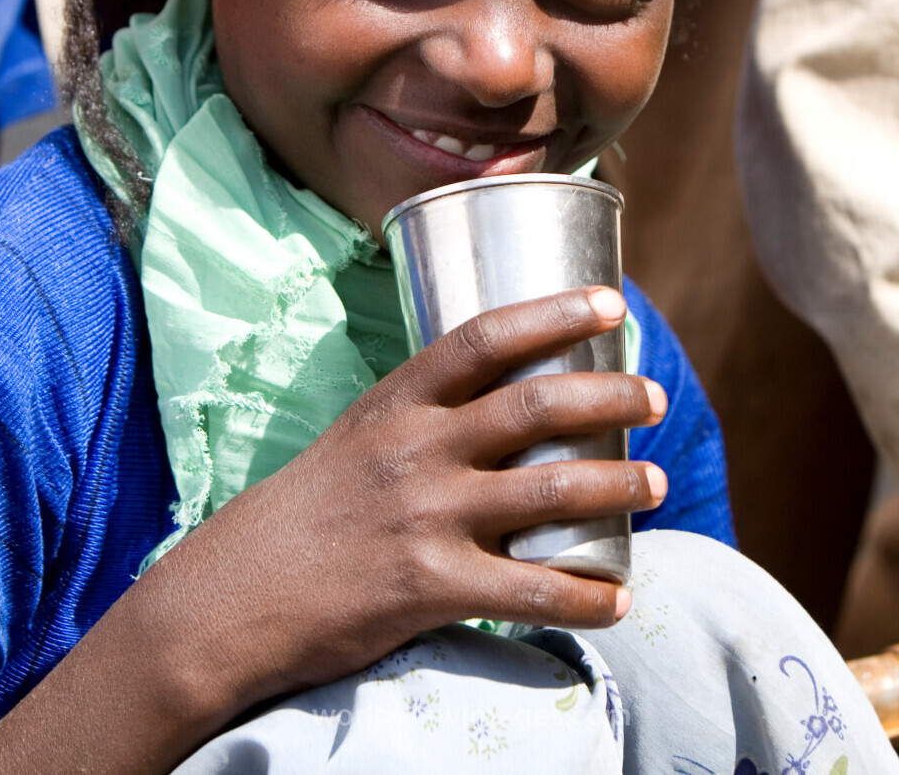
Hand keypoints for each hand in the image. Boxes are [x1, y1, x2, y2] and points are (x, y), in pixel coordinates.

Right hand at [164, 285, 664, 711]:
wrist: (239, 591)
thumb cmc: (311, 506)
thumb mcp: (361, 433)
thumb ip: (427, 415)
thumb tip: (504, 397)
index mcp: (399, 400)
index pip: (485, 337)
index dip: (554, 312)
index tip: (610, 301)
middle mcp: (418, 449)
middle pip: (534, 406)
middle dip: (609, 394)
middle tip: (654, 396)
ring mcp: (426, 517)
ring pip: (549, 492)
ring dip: (618, 483)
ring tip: (658, 482)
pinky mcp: (431, 587)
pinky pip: (529, 593)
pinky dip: (586, 596)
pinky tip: (621, 597)